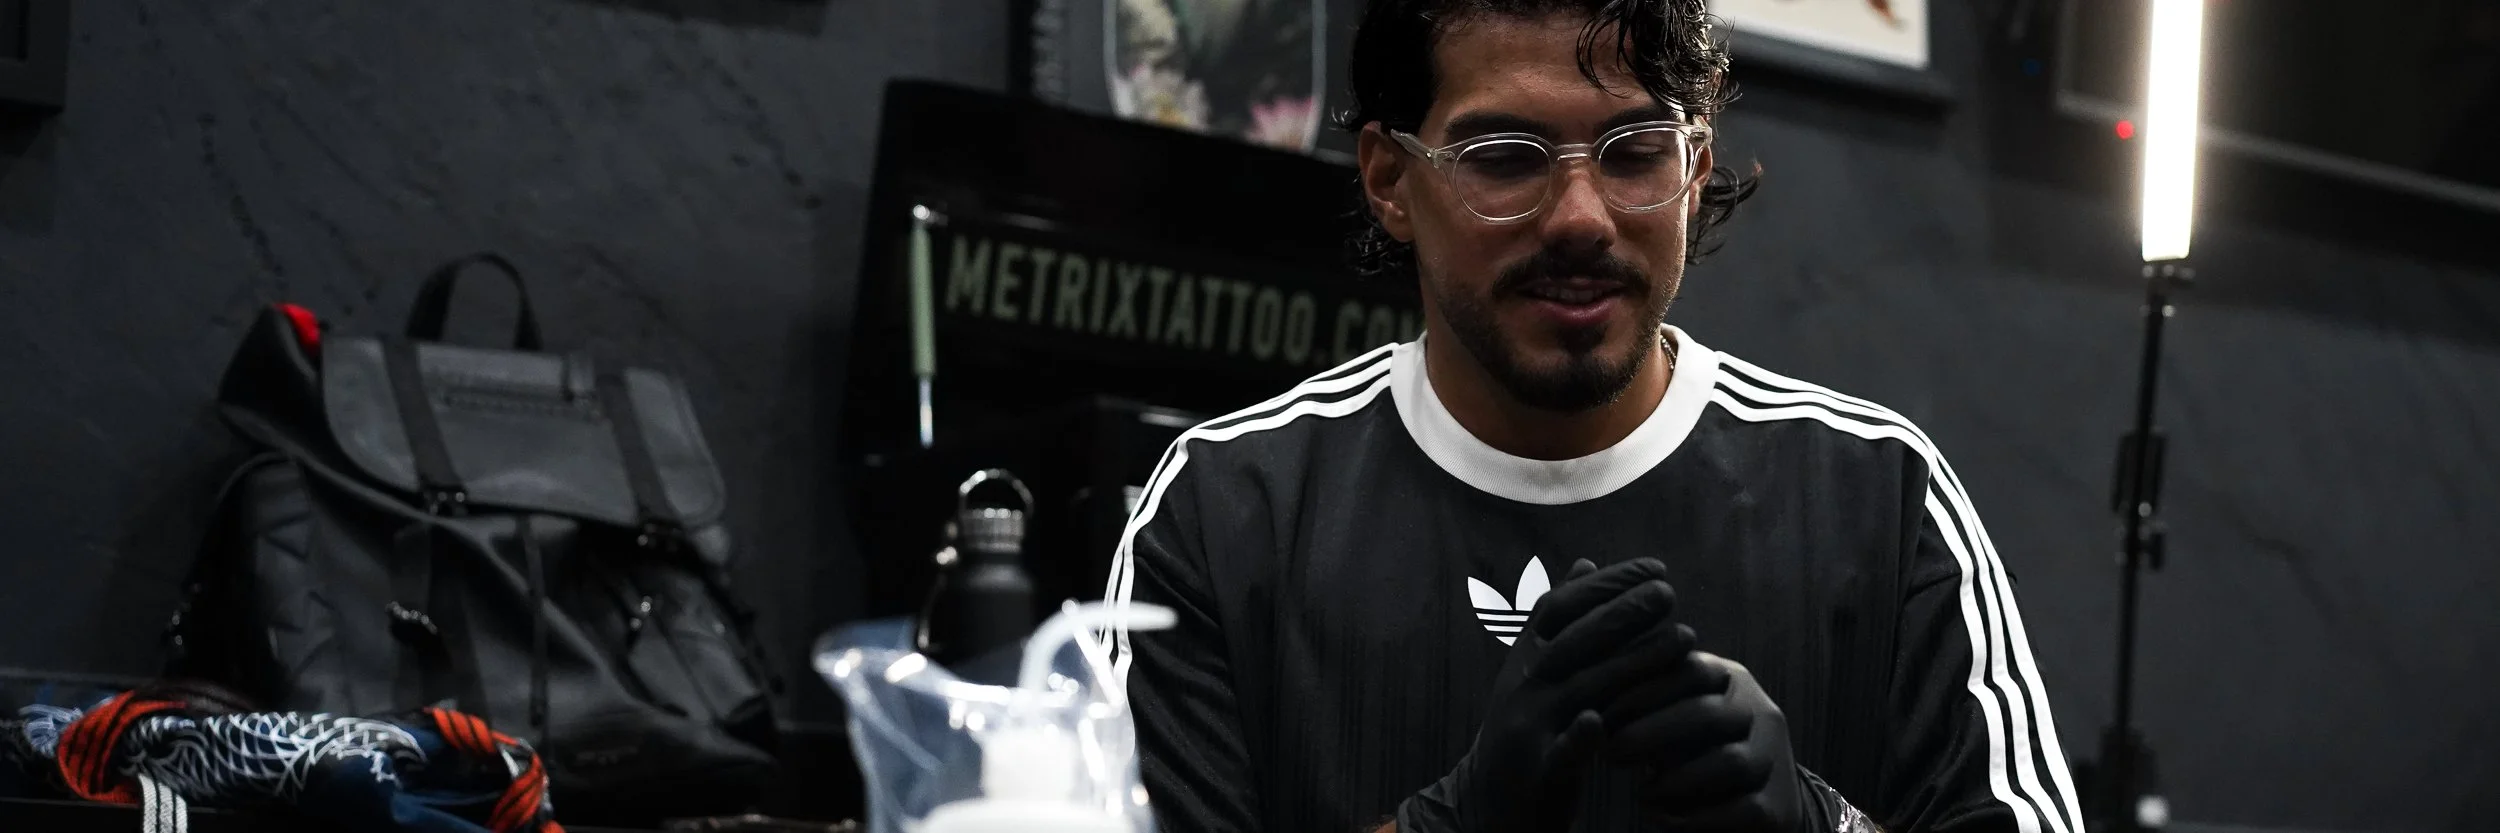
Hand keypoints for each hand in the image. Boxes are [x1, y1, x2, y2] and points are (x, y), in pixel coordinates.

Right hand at [1398, 558, 1689, 832]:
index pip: (1562, 608)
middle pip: (1575, 641)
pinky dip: (1578, 738)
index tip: (1654, 567)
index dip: (1607, 584)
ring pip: (1582, 690)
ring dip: (1632, 663)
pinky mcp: (1539, 774)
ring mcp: (1528, 730)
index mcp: (1525, 659)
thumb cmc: (1527, 731)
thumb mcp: (1537, 670)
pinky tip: (1598, 723)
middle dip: (1625, 612)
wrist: (1486, 803)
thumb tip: (1586, 563)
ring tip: (1682, 639)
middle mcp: (1523, 688)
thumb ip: (1560, 620)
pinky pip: (1560, 753)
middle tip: (1669, 592)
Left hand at [1609, 653, 1808, 832]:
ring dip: (1675, 781)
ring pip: (1731, 764)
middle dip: (1651, 734)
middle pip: (1709, 715)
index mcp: (1731, 680)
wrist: (1753, 805)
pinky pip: (1743, 810)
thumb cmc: (1693, 752)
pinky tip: (1662, 819)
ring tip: (1641, 794)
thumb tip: (1590, 700)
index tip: (1601, 713)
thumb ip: (1645, 701)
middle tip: (1611, 754)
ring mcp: (1775, 759)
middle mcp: (1760, 713)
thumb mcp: (1674, 717)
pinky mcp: (1779, 807)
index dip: (1643, 691)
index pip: (1691, 670)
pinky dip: (1696, 818)